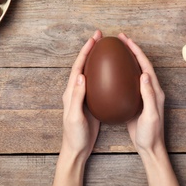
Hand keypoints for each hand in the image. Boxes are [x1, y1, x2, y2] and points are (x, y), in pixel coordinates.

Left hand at [51, 30, 102, 185]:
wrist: (77, 149)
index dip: (85, 52)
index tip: (94, 39)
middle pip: (84, 65)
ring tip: (107, 49)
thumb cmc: (74, 135)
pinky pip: (98, 83)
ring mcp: (84, 96)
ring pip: (91, 72)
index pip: (78, 67)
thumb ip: (77, 97)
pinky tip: (114, 72)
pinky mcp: (91, 102)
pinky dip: (104, 73)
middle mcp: (76, 91)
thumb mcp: (75, 117)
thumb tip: (81, 76)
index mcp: (71, 92)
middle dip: (91, 49)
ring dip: (97, 59)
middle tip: (100, 36)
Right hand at [118, 33, 184, 185]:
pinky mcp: (136, 101)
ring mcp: (143, 94)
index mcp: (155, 90)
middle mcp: (150, 89)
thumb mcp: (150, 115)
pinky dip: (122, 72)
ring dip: (127, 59)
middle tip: (120, 39)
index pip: (145, 65)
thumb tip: (144, 74)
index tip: (126, 40)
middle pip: (140, 64)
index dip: (136, 51)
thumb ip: (149, 95)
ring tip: (116, 50)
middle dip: (131, 50)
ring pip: (134, 71)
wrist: (150, 147)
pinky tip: (112, 73)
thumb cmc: (150, 133)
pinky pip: (128, 82)